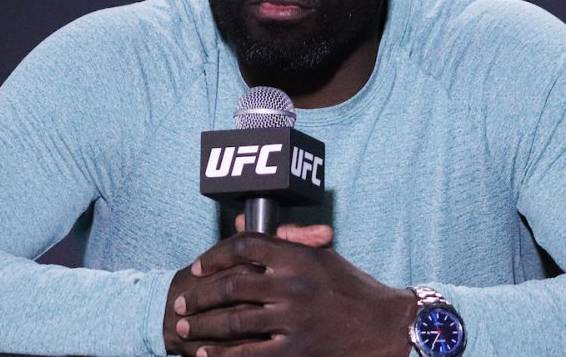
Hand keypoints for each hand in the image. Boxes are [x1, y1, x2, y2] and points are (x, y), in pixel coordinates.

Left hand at [170, 232, 417, 356]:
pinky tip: (207, 355)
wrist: (385, 327)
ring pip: (233, 320)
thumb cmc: (351, 288)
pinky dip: (222, 355)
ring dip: (203, 325)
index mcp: (298, 256)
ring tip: (185, 327)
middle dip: (199, 295)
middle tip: (180, 302)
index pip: (245, 245)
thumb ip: (281, 239)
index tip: (198, 268)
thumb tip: (240, 222)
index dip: (215, 255)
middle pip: (231, 284)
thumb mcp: (320, 255)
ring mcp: (294, 319)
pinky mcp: (297, 350)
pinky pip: (248, 354)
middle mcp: (293, 284)